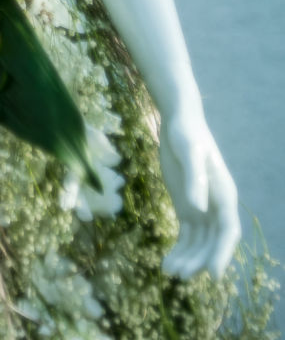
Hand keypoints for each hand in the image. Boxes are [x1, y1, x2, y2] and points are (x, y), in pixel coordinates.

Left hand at [159, 103, 240, 279]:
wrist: (177, 121)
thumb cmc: (187, 134)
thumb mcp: (189, 152)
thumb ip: (195, 179)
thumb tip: (198, 208)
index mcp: (224, 195)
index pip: (228, 231)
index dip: (222, 253)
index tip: (213, 274)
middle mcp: (217, 206)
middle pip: (213, 242)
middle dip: (199, 260)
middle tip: (180, 273)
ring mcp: (202, 208)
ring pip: (199, 242)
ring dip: (187, 258)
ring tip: (169, 271)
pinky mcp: (186, 207)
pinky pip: (186, 235)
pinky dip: (179, 249)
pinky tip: (166, 261)